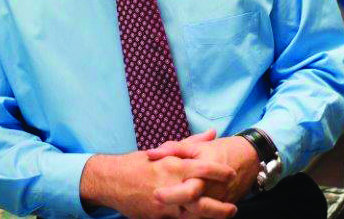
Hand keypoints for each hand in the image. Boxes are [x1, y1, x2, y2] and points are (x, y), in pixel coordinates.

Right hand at [80, 144, 237, 218]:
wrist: (111, 181)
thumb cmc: (139, 163)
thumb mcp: (164, 151)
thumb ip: (190, 144)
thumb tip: (212, 134)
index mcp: (173, 165)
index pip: (202, 168)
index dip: (220, 172)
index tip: (232, 174)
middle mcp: (170, 185)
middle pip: (200, 198)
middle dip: (219, 206)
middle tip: (233, 207)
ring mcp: (164, 204)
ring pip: (192, 215)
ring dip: (210, 216)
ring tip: (225, 214)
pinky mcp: (157, 217)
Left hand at [147, 131, 258, 206]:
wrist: (249, 157)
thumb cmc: (219, 149)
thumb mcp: (196, 146)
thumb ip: (172, 148)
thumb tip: (150, 154)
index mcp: (203, 171)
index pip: (187, 189)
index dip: (170, 194)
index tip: (155, 194)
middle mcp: (211, 189)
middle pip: (194, 206)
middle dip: (176, 206)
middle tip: (158, 203)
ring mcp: (219, 199)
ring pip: (200, 215)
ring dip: (183, 216)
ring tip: (166, 213)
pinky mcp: (223, 205)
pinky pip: (207, 217)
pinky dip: (193, 217)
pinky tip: (180, 214)